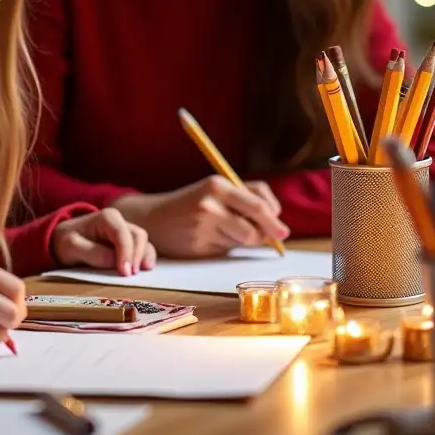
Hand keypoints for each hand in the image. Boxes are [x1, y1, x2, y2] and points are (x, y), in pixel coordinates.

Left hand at [51, 208, 156, 275]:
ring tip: (140, 274)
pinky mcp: (128, 243)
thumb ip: (93, 253)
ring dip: (144, 257)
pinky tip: (144, 270)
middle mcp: (120, 222)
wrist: (64, 239)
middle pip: (138, 236)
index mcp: (107, 218)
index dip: (126, 253)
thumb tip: (115, 262)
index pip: (122, 234)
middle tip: (131, 275)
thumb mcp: (72, 247)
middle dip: (138, 255)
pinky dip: (145, 259)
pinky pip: (142, 249)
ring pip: (143, 242)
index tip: (125, 272)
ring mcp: (126, 231)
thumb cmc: (67, 241)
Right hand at [111, 178, 288, 258]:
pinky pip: (230, 249)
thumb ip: (243, 203)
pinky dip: (230, 247)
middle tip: (280, 237)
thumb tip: (275, 225)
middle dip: (271, 231)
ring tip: (231, 233)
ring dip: (248, 240)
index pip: (259, 199)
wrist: (154, 218)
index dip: (274, 213)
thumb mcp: (215, 193)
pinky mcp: (201, 243)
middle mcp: (212, 202)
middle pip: (257, 221)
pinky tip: (214, 240)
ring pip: (246, 238)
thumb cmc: (191, 205)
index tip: (279, 223)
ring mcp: (206, 224)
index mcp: (219, 185)